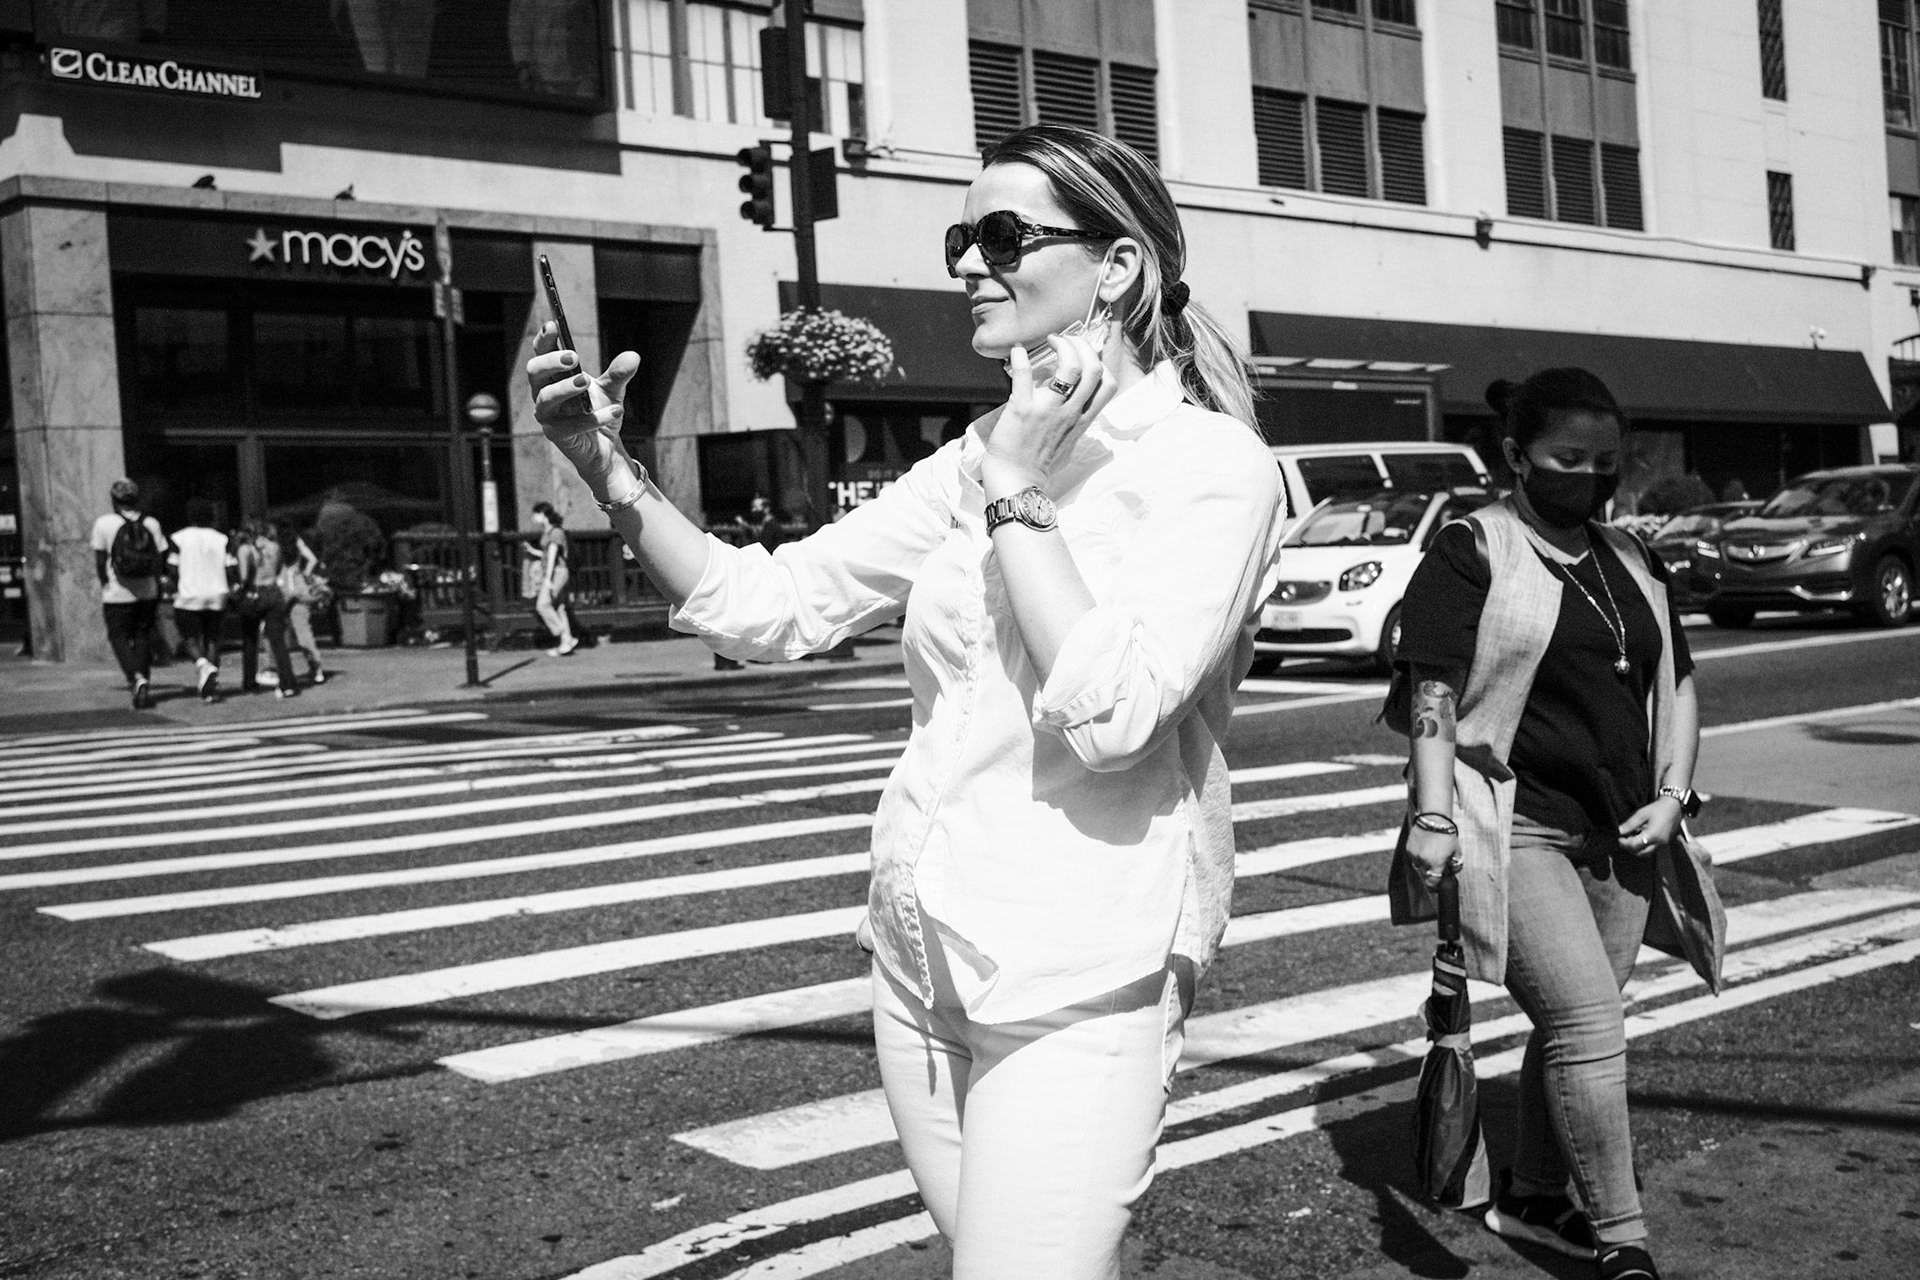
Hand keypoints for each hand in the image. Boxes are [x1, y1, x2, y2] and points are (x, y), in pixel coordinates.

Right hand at [526, 321, 642, 499]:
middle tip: (574, 357)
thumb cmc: (600, 411)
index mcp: (554, 375)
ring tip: (586, 382)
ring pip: (545, 398)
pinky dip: (592, 418)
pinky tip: (615, 411)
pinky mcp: (556, 435)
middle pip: (535, 371)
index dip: (545, 338)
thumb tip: (633, 357)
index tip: (554, 325)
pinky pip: (569, 426)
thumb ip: (619, 373)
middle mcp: (544, 392)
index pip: (541, 352)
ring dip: (566, 388)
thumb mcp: (613, 389)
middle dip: (552, 362)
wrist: (605, 446)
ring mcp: (547, 415)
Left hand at [981, 333, 1114, 493]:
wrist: (1015, 480)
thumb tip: (1071, 399)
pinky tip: (1016, 351)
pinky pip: (1025, 375)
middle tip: (1066, 340)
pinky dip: (1020, 357)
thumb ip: (1073, 419)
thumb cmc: (1038, 462)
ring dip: (1062, 346)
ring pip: (1070, 367)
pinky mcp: (1023, 409)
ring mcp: (1048, 410)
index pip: (1108, 385)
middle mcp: (1070, 413)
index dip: (1099, 363)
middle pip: (1094, 369)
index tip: (1084, 355)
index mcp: (1082, 419)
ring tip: (1051, 341)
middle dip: (1083, 345)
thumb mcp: (1067, 440)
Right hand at [1405, 822, 1459, 889]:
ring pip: (1419, 867)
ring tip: (1432, 854)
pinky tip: (1426, 848)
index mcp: (1436, 863)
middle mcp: (1423, 861)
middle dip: (1431, 875)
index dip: (1435, 888)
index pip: (1432, 883)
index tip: (1437, 889)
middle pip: (1425, 876)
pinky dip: (1419, 857)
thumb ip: (1455, 866)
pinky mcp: (1409, 849)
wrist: (1433, 819)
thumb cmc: (1447, 835)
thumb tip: (1451, 873)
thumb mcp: (1456, 852)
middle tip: (1438, 867)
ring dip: (1425, 866)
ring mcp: (1414, 855)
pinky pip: (1414, 858)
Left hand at [1617, 796, 1682, 856]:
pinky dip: (1644, 846)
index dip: (1624, 843)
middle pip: (1641, 853)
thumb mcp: (1641, 814)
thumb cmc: (1658, 808)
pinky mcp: (1665, 842)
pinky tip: (1640, 837)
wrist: (1674, 806)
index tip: (1619, 838)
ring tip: (1632, 838)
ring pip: (1647, 853)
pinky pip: (1652, 849)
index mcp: (1652, 835)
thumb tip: (1620, 831)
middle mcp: (1659, 842)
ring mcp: (1663, 844)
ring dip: (1637, 849)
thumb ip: (1630, 824)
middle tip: (1624, 839)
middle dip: (1630, 848)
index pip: (1635, 845)